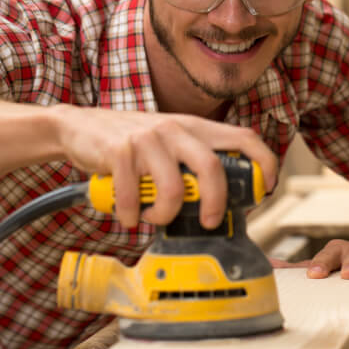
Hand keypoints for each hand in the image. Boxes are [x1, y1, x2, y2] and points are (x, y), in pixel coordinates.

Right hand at [51, 105, 276, 228]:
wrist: (80, 127)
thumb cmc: (133, 143)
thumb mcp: (172, 144)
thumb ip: (195, 163)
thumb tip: (226, 201)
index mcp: (196, 128)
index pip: (244, 137)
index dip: (265, 162)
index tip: (268, 188)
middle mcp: (176, 129)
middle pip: (212, 168)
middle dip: (215, 203)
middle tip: (209, 222)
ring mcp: (148, 139)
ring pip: (173, 188)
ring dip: (166, 214)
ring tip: (156, 217)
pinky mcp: (120, 151)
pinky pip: (133, 195)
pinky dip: (132, 215)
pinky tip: (129, 216)